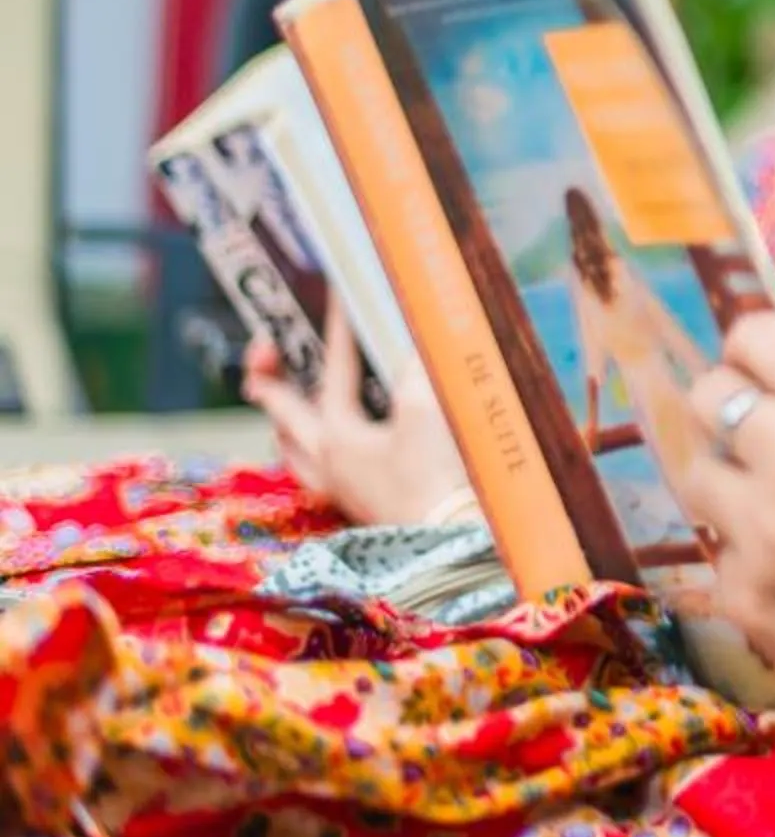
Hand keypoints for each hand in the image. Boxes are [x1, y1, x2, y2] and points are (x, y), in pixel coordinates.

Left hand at [242, 301, 468, 527]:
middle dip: (269, 381)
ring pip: (293, 452)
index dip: (337, 330)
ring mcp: (338, 489)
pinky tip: (324, 455)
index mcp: (337, 435)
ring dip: (283, 423)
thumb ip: (417, 370)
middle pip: (283, 417)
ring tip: (284, 408)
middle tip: (263, 350)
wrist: (449, 540)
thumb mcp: (428, 412)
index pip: (334, 371)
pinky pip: (314, 476)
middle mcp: (326, 463)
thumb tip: (417, 340)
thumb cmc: (435, 478)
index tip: (337, 296)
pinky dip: (308, 455)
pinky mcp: (357, 508)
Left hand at [627, 316, 774, 755]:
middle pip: (708, 397)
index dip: (757, 350)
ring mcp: (763, 535)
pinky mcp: (744, 597)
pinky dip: (752, 552)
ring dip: (733, 480)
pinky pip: (719, 549)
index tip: (765, 370)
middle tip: (761, 432)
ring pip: (697, 473)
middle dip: (732, 406)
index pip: (754, 339)